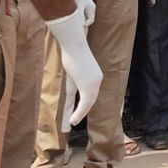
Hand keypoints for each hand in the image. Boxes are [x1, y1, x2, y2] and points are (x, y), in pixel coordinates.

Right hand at [45, 7, 102, 130]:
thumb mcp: (72, 67)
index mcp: (95, 74)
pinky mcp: (88, 87)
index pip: (92, 92)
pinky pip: (84, 105)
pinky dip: (78, 114)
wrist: (75, 44)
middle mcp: (98, 79)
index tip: (78, 111)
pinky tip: (72, 121)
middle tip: (74, 120)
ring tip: (71, 123)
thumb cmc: (72, 51)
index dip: (85, 103)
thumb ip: (72, 78)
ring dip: (79, 115)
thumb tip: (69, 83)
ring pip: (88, 104)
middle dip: (83, 111)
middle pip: (91, 100)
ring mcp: (94, 83)